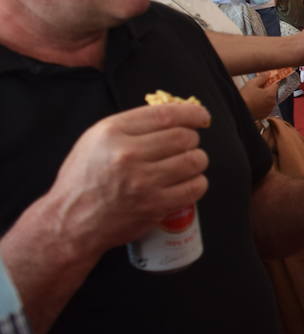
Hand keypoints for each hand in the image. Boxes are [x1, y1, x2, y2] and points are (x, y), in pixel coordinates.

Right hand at [42, 103, 210, 253]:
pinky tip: (187, 182)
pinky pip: (195, 187)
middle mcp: (128, 155)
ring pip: (195, 161)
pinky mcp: (155, 205)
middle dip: (192, 140)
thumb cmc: (85, 178)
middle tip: (186, 146)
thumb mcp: (96, 140)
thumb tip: (176, 115)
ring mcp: (143, 182)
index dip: (192, 113)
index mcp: (112, 133)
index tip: (201, 117)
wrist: (71, 220)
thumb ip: (132, 126)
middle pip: (184, 137)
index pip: (166, 114)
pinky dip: (197, 183)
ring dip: (197, 161)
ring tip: (186, 164)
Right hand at [239, 74, 278, 119]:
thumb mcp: (252, 84)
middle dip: (266, 90)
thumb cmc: (245, 98)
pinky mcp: (264, 115)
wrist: (238, 110)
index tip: (265, 81)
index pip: (276, 84)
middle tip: (256, 89)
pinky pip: (266, 108)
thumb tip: (267, 74)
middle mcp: (272, 102)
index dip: (270, 82)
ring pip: (269, 100)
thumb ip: (262, 78)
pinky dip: (262, 105)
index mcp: (271, 94)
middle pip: (273, 93)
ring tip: (254, 97)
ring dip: (265, 98)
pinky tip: (254, 103)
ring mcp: (269, 110)